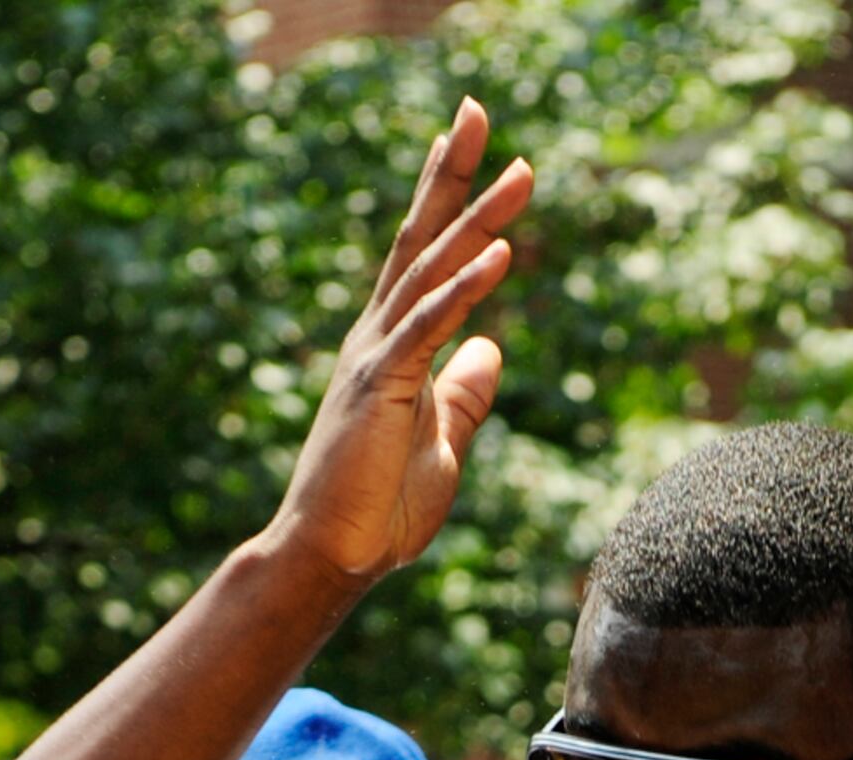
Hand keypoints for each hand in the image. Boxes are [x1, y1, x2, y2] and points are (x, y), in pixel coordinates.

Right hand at [261, 99, 530, 586]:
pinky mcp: (381, 386)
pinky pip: (431, 325)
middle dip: (451, 173)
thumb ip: (464, 394)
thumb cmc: (377, 511)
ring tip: (520, 170)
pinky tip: (502, 251)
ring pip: (432, 269)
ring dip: (478, 217)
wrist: (332, 559)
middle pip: (420, 238)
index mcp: (392, 347)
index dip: (446, 199)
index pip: (423, 257)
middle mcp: (379, 337)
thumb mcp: (442, 443)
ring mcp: (376, 357)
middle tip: (477, 107)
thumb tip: (493, 349)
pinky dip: (467, 286)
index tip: (467, 143)